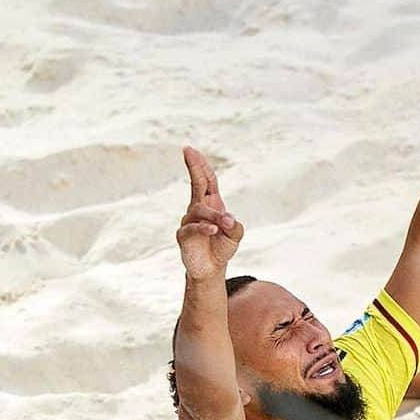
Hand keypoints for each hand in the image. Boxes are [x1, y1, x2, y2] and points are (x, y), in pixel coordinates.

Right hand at [176, 147, 243, 281]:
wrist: (211, 269)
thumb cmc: (222, 248)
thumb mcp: (235, 236)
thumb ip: (235, 226)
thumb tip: (228, 219)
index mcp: (211, 204)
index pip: (206, 180)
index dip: (201, 165)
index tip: (191, 150)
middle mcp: (197, 208)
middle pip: (196, 183)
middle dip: (193, 166)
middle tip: (188, 151)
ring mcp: (189, 220)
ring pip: (200, 209)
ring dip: (215, 216)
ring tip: (225, 226)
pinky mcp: (184, 235)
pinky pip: (193, 227)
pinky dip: (204, 228)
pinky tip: (214, 231)